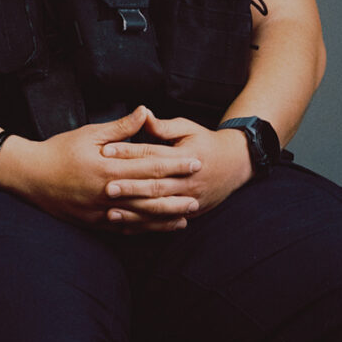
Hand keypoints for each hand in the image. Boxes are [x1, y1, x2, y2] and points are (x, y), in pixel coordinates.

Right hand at [0, 107, 203, 232]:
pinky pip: (127, 226)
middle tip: (200, 190)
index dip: (174, 164)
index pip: (149, 165)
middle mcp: (107, 191)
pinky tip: (163, 226)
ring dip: (167, 214)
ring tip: (188, 212)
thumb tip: (145, 111)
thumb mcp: (89, 133)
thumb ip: (120, 127)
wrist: (30, 177)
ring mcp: (102, 210)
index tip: (194, 161)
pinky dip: (147, 227)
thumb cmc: (59, 151)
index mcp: (108, 167)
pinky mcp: (96, 222)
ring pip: (142, 214)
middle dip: (177, 191)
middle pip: (150, 192)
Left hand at [101, 112, 253, 217]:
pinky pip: (164, 222)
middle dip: (130, 187)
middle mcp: (189, 180)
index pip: (153, 154)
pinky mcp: (190, 212)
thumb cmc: (205, 142)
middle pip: (155, 185)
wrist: (235, 164)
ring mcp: (191, 199)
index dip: (129, 152)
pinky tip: (125, 227)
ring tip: (110, 212)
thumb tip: (141, 114)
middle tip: (106, 187)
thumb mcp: (187, 128)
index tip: (106, 150)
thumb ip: (163, 126)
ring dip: (134, 212)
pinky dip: (144, 226)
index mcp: (187, 156)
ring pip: (159, 208)